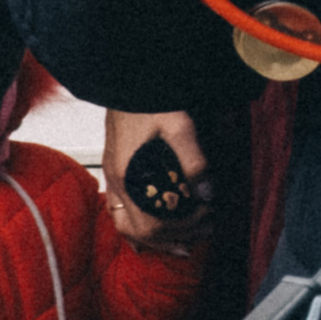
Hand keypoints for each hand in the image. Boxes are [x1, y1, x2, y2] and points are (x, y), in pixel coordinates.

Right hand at [104, 108, 208, 242]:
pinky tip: (145, 238)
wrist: (129, 76)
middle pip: (138, 230)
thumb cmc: (150, 98)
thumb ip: (193, 160)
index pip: (151, 224)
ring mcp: (113, 176)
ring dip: (154, 238)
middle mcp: (116, 181)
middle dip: (172, 238)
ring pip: (125, 224)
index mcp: (128, 175)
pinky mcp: (114, 168)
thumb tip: (208, 194)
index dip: (182, 228)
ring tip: (181, 243)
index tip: (207, 218)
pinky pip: (116, 210)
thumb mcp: (179, 125)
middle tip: (203, 232)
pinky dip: (133, 227)